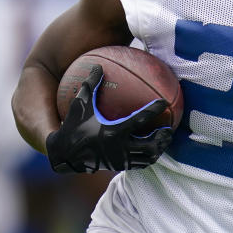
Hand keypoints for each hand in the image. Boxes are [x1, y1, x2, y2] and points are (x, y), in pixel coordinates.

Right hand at [46, 65, 172, 172]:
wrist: (63, 155)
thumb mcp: (80, 105)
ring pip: (147, 158)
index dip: (153, 111)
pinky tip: (153, 148)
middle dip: (162, 138)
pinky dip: (149, 156)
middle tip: (169, 128)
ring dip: (158, 149)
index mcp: (112, 132)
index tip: (164, 102)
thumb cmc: (72, 127)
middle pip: (150, 146)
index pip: (139, 120)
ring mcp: (120, 160)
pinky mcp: (119, 167)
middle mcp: (119, 148)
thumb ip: (90, 85)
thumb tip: (97, 66)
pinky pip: (140, 164)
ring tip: (165, 139)